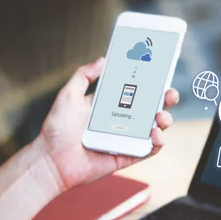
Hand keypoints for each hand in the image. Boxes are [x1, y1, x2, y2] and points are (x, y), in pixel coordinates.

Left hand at [36, 57, 179, 190]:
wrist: (51, 160)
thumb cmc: (57, 129)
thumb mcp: (68, 95)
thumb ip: (84, 76)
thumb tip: (103, 59)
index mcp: (109, 104)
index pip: (135, 90)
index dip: (150, 82)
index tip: (160, 71)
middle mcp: (121, 121)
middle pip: (150, 108)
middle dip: (165, 99)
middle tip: (170, 94)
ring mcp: (126, 139)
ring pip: (154, 128)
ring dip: (164, 120)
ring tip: (160, 117)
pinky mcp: (127, 156)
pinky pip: (149, 150)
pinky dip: (158, 143)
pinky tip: (156, 135)